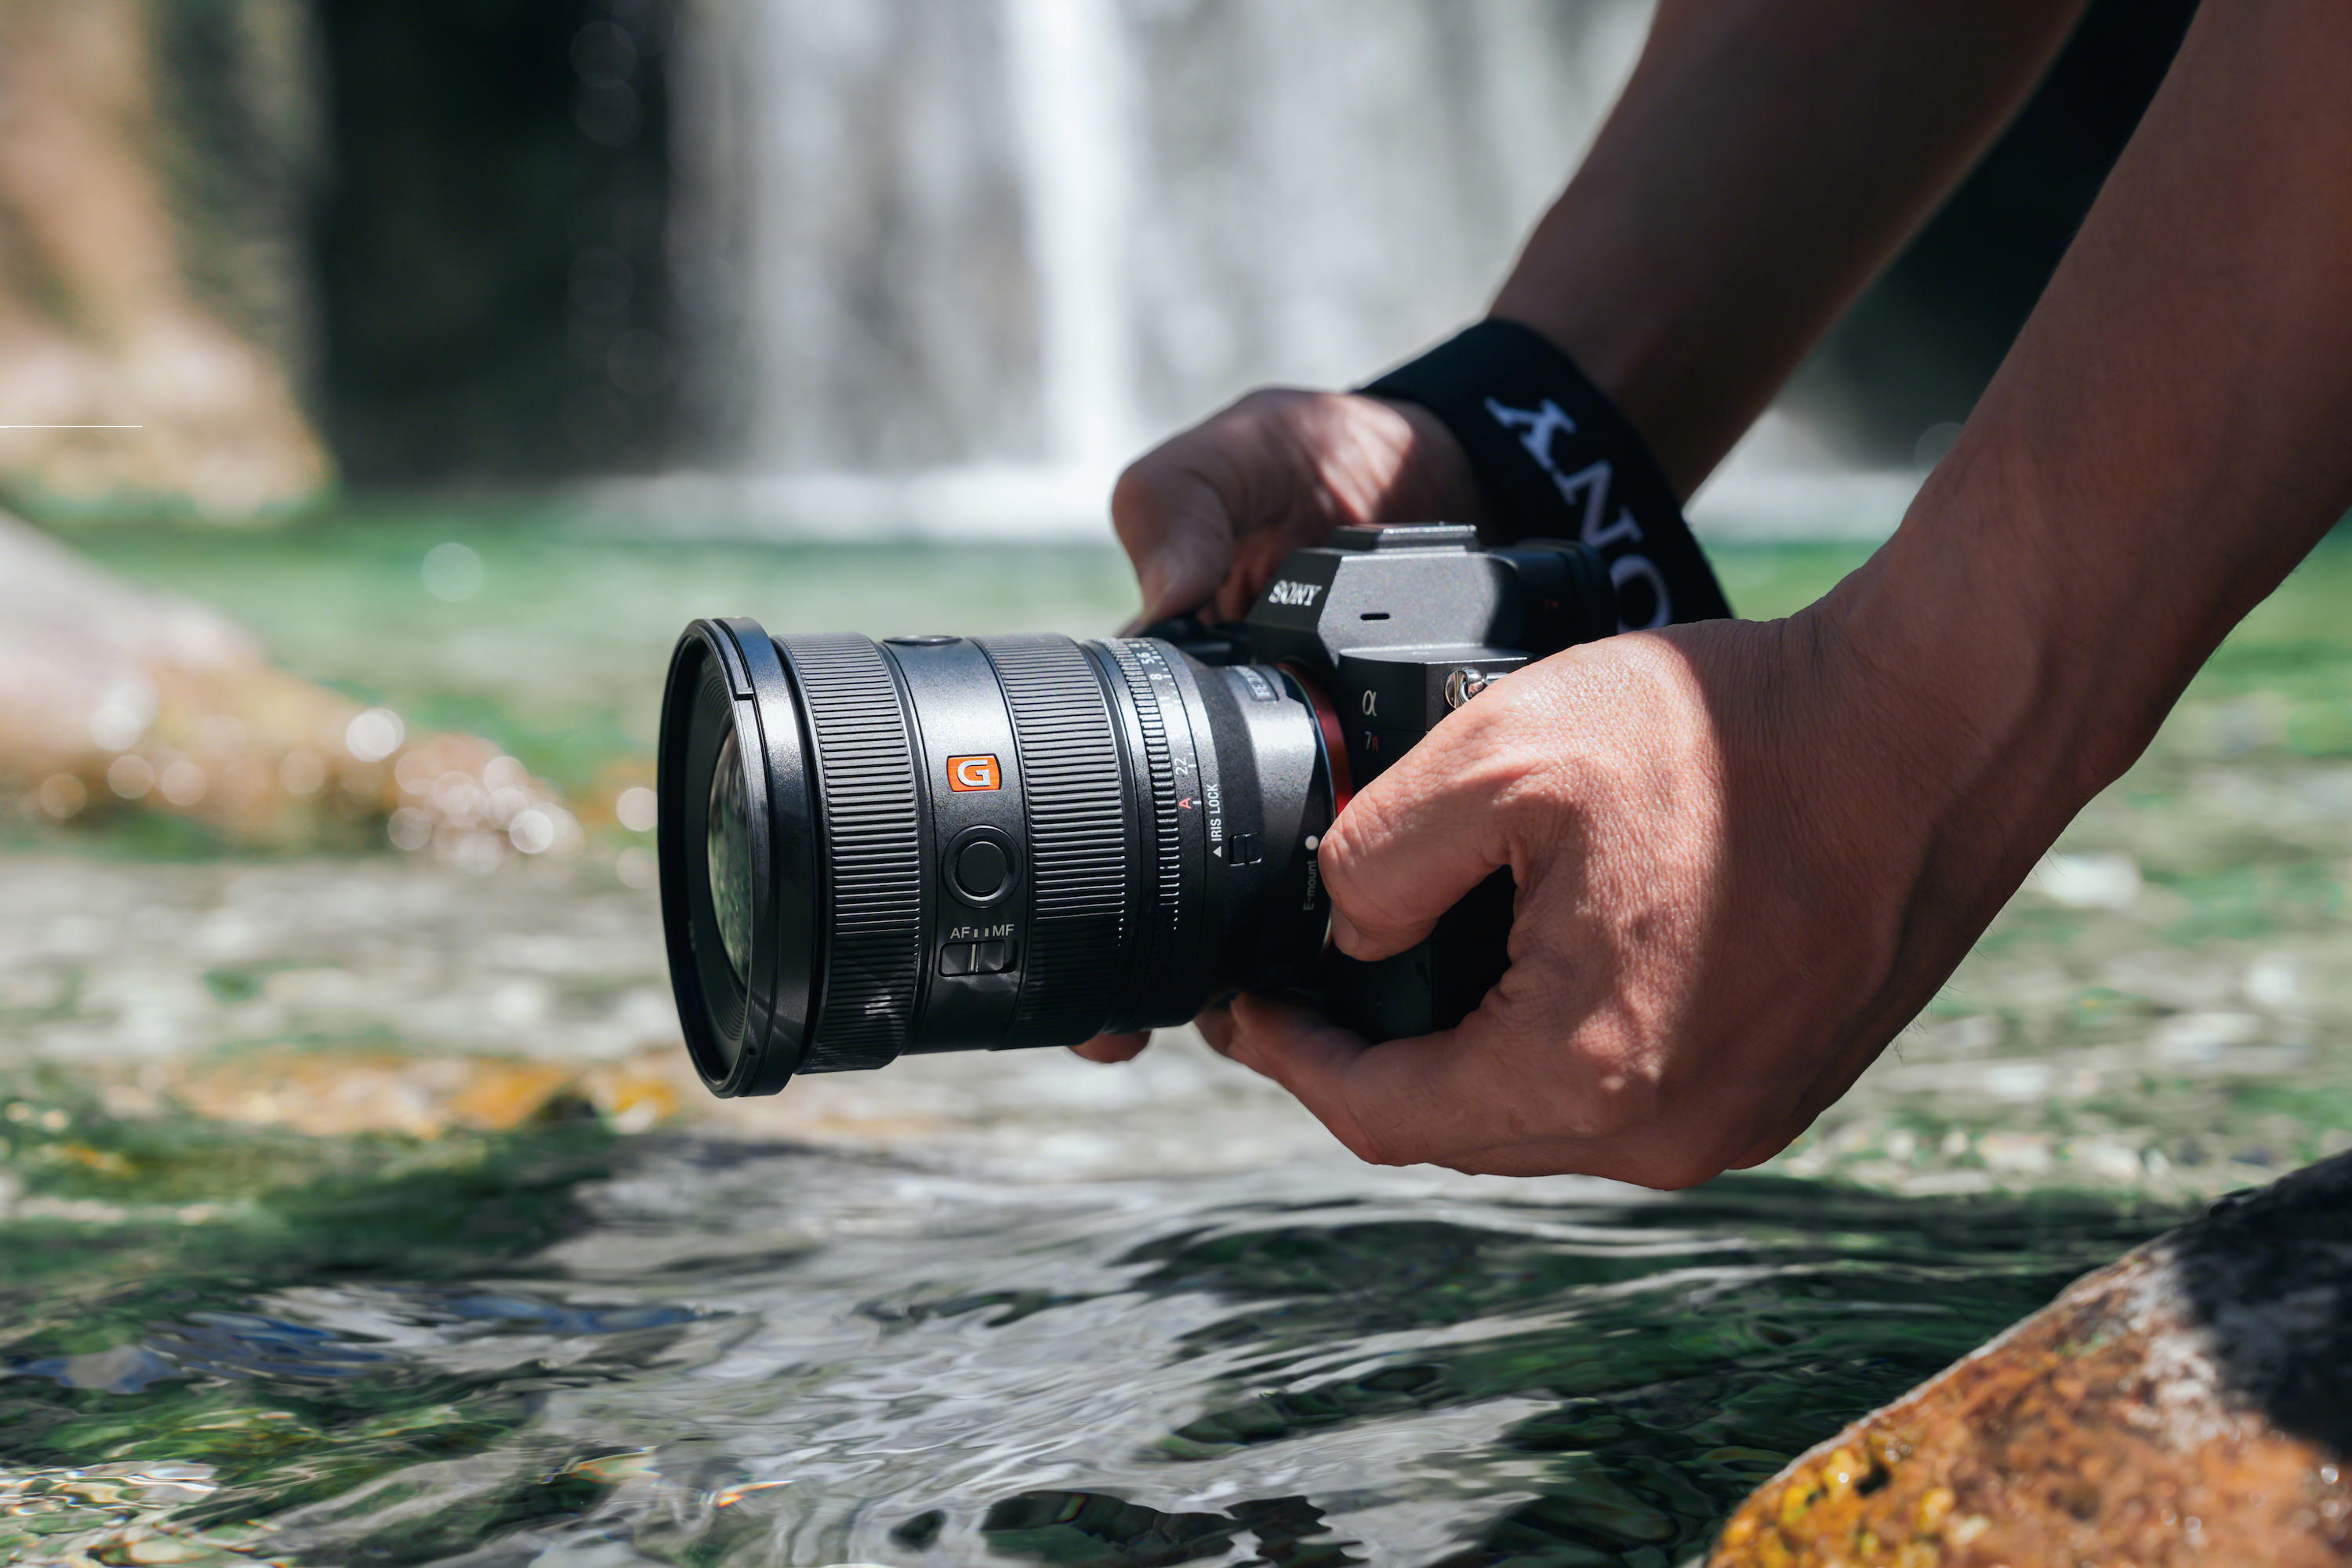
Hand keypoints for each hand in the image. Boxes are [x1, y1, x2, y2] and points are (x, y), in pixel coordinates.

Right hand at [1076, 384, 1477, 1063]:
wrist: (1476, 467)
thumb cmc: (1336, 460)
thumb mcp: (1244, 453)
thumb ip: (1181, 502)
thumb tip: (1162, 593)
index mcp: (1185, 693)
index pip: (1114, 806)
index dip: (1091, 906)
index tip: (1092, 989)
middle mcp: (1252, 757)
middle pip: (1197, 891)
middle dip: (1173, 974)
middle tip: (1171, 1025)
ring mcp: (1337, 782)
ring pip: (1292, 911)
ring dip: (1272, 969)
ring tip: (1268, 1020)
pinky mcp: (1425, 789)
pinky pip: (1402, 878)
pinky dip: (1391, 923)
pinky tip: (1385, 975)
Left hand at [1200, 598, 2059, 1187]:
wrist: (1938, 719)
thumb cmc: (1739, 732)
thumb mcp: (1506, 753)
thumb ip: (1380, 857)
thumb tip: (1343, 936)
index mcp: (1588, 1076)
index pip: (1380, 1115)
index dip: (1288, 1059)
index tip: (1240, 1004)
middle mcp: (1669, 1136)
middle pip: (1459, 1127)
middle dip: (1368, 1060)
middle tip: (1307, 981)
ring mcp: (1740, 1120)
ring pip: (1543, 1114)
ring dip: (1463, 1052)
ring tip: (1405, 965)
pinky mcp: (1785, 1083)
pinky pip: (1626, 1090)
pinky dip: (1554, 1039)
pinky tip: (1526, 961)